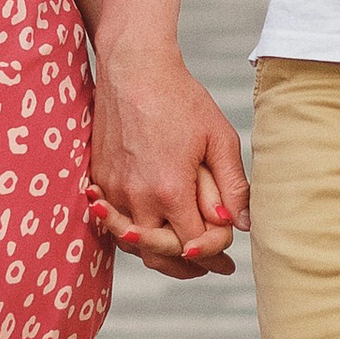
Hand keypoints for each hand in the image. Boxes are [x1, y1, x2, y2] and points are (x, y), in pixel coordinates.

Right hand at [89, 44, 249, 277]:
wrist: (133, 69)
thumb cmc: (179, 99)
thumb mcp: (219, 138)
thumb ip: (232, 186)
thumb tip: (240, 224)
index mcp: (170, 190)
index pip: (192, 245)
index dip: (212, 253)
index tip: (226, 257)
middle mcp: (136, 198)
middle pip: (160, 254)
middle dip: (188, 266)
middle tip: (213, 269)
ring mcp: (113, 191)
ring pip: (134, 244)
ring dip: (160, 255)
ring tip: (186, 259)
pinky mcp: (99, 181)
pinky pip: (116, 223)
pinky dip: (135, 235)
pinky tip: (153, 233)